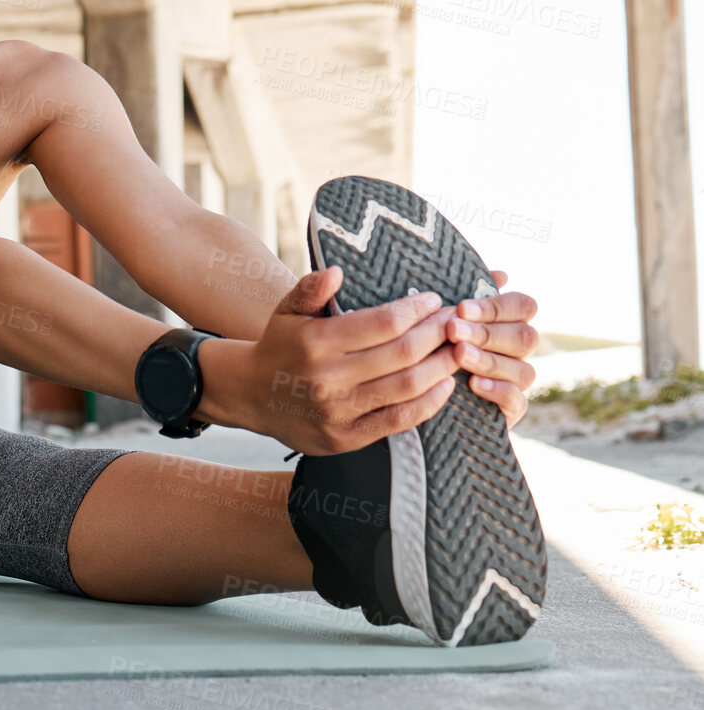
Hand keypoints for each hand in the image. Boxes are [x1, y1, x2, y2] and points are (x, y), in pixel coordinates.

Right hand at [201, 265, 459, 455]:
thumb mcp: (286, 311)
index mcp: (316, 342)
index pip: (383, 323)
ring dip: (441, 366)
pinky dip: (429, 403)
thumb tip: (337, 271)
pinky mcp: (346, 437)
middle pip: (402, 353)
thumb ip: (310, 288)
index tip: (434, 300)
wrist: (251, 395)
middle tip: (458, 321)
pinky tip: (445, 386)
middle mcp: (328, 378)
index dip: (416, 310)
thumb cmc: (279, 346)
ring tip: (459, 349)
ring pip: (406, 386)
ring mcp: (338, 411)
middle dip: (438, 334)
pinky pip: (399, 420)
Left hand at [446, 269, 537, 430]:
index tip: (461, 307)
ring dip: (490, 360)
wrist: (415, 390)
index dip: (497, 306)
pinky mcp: (510, 410)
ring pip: (523, 369)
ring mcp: (516, 380)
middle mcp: (518, 350)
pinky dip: (498, 391)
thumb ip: (466, 296)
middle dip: (488, 333)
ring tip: (459, 355)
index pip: (523, 306)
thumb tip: (502, 273)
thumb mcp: (442, 316)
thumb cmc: (432, 342)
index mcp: (508, 322)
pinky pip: (517, 401)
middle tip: (453, 331)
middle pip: (525, 337)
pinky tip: (474, 384)